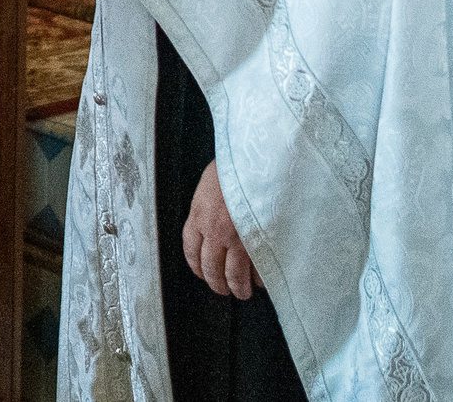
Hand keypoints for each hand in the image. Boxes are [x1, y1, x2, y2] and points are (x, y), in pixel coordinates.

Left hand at [183, 162, 254, 299]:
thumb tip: (210, 226)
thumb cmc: (236, 166)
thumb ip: (207, 209)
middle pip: (211, 269)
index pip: (191, 251)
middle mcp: (215, 232)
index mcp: (199, 216)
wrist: (258, 159)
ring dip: (239, 288)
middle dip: (217, 284)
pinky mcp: (261, 243)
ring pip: (235, 276)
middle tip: (223, 289)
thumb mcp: (209, 185)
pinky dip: (260, 279)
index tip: (202, 273)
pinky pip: (259, 270)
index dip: (196, 267)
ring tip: (243, 292)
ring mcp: (239, 239)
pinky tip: (262, 281)